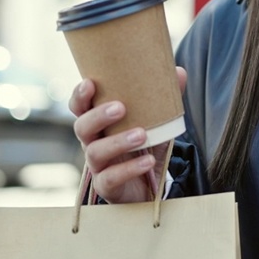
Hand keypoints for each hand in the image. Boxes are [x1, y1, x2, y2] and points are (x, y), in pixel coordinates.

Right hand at [71, 67, 186, 203]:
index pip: (80, 107)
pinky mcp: (107, 186)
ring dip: (118, 141)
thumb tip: (178, 72)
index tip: (90, 83)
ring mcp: (98, 166)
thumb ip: (166, 99)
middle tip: (120, 108)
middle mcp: (93, 142)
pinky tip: (147, 161)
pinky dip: (130, 169)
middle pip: (81, 127)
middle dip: (98, 116)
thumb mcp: (158, 123)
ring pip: (95, 152)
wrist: (151, 185)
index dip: (80, 96)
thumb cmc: (146, 147)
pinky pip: (111, 178)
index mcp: (100, 124)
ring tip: (142, 135)